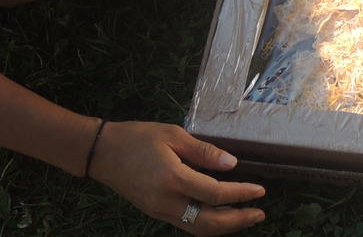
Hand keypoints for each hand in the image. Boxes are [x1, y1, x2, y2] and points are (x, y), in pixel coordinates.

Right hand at [91, 122, 265, 233]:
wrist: (102, 153)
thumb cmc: (137, 137)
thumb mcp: (172, 135)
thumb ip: (202, 151)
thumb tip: (231, 163)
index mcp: (173, 179)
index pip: (215, 194)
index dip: (240, 194)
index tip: (260, 190)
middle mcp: (167, 202)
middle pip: (209, 222)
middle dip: (238, 220)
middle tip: (259, 213)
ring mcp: (160, 212)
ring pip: (198, 229)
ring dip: (225, 227)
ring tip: (245, 217)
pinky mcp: (156, 213)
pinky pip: (187, 225)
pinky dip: (208, 225)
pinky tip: (220, 215)